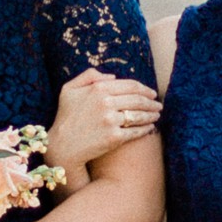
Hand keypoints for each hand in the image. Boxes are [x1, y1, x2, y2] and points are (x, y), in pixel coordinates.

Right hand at [45, 69, 160, 174]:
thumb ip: (88, 76)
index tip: (151, 93)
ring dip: (152, 114)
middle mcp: (105, 102)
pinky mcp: (114, 137)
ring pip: (139, 115)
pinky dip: (146, 129)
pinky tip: (150, 127)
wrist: (62, 145)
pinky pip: (136, 131)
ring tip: (157, 115)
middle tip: (158, 104)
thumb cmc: (65, 116)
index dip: (144, 88)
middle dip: (152, 102)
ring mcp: (111, 120)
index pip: (130, 85)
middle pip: (138, 99)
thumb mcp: (69, 90)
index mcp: (98, 88)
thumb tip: (112, 77)